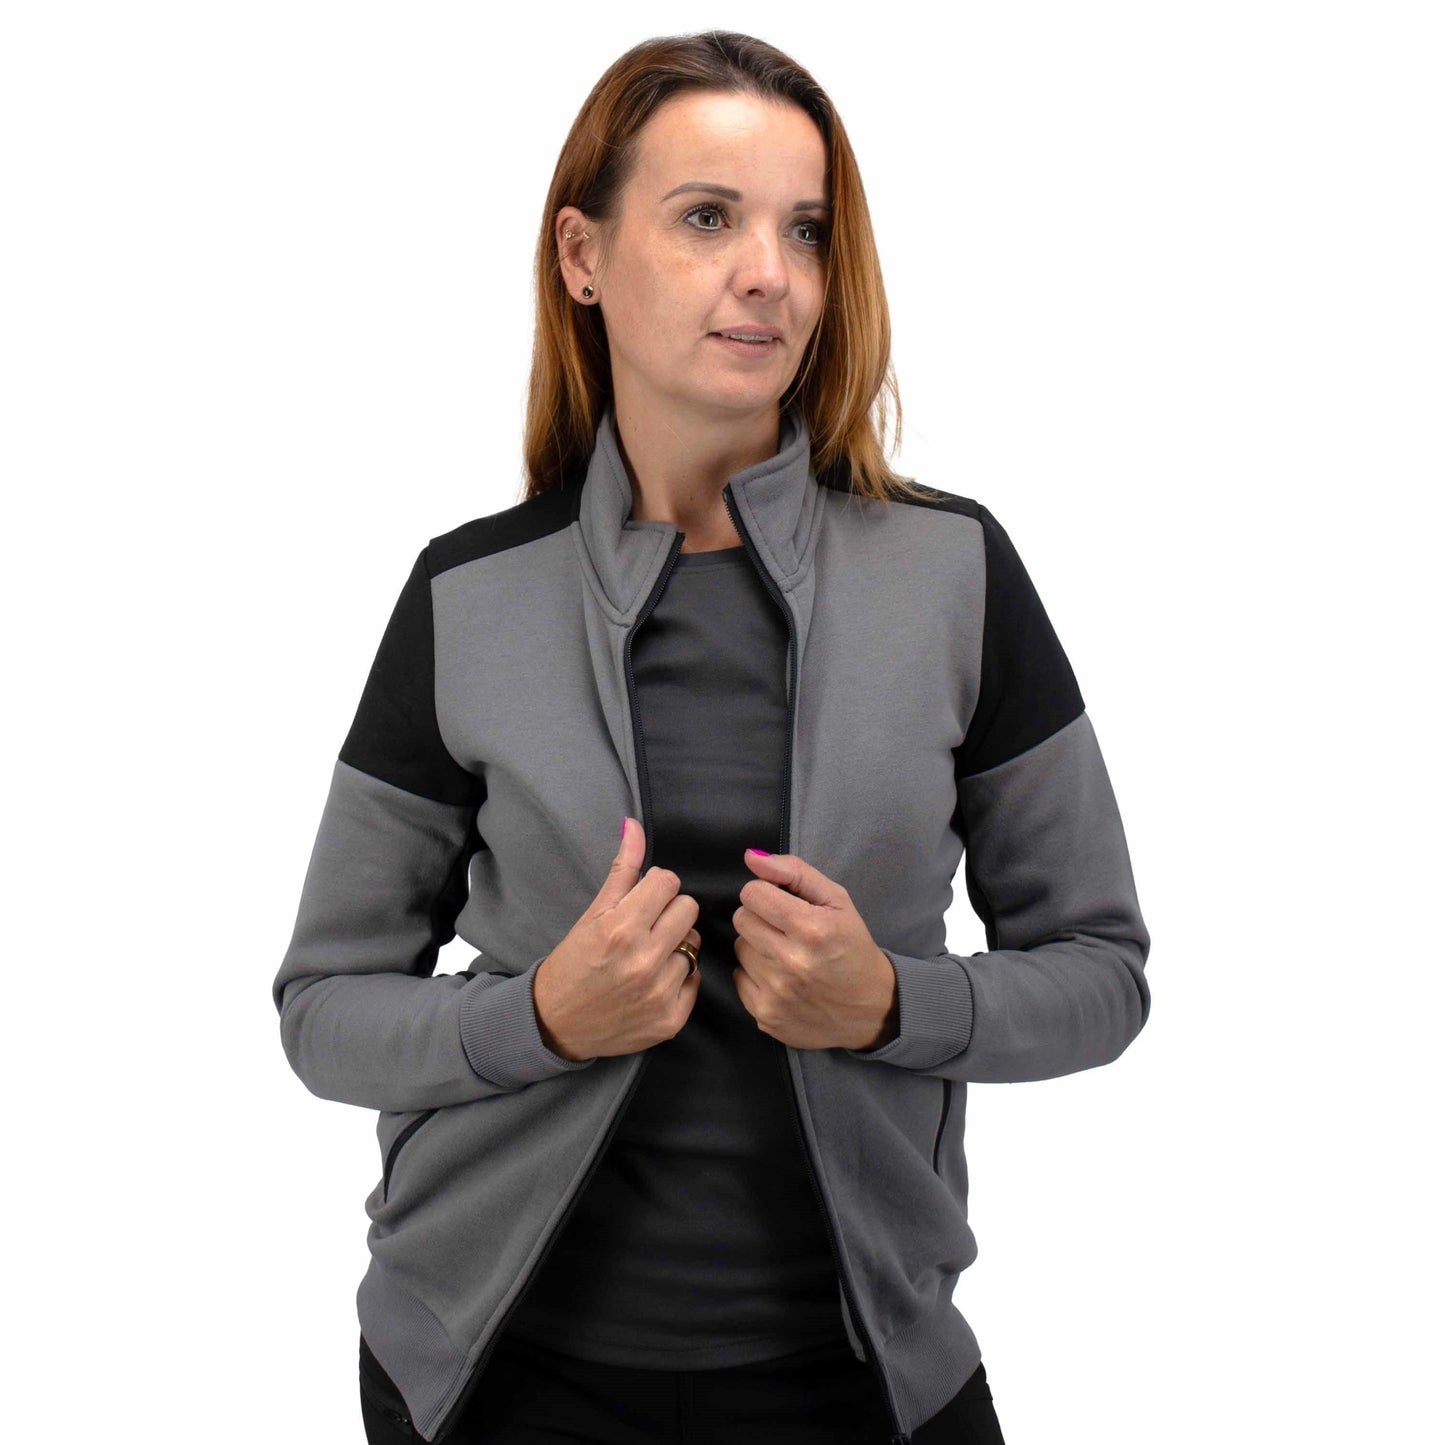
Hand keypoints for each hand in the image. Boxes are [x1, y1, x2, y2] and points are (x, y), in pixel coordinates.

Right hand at [533, 817, 701, 1060]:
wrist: (555, 1024)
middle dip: (669, 912)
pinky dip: (680, 977)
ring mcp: (660, 993)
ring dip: (676, 945)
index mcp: (621, 928)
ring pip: (695, 943)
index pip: (669, 882)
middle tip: (647, 926)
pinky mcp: (671, 1019)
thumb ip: (622, 869)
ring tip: (649, 955)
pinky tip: (654, 980)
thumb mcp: (592, 913)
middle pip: (689, 908)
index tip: (643, 900)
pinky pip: (696, 978)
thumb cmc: (573, 963)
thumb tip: (633, 825)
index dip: (656, 888)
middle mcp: (644, 960)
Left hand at [731, 848, 899, 1050]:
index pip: (752, 894)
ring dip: (758, 946)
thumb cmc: (853, 947)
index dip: (766, 894)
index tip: (781, 903)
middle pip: (741, 919)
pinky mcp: (765, 1016)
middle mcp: (790, 962)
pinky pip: (739, 977)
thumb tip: (751, 857)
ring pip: (739, 947)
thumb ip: (794, 872)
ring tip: (786, 954)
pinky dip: (755, 974)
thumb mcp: (837, 901)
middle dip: (760, 918)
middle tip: (785, 929)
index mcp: (810, 928)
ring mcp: (776, 993)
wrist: (872, 1008)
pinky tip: (780, 977)